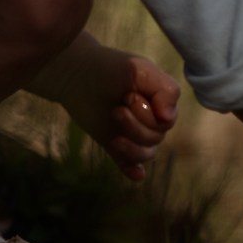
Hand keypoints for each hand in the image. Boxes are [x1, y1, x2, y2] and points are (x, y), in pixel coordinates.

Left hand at [104, 55, 180, 180]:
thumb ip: (165, 90)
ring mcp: (133, 134)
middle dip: (135, 126)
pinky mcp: (116, 144)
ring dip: (131, 148)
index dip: (147, 114)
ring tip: (114, 136)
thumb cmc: (109, 68)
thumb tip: (168, 119)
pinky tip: (136, 175)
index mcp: (161, 102)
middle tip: (116, 109)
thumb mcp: (140, 70)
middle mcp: (151, 120)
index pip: (166, 122)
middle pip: (155, 138)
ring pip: (146, 154)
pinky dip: (135, 170)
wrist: (75, 75)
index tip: (128, 96)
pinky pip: (131, 164)